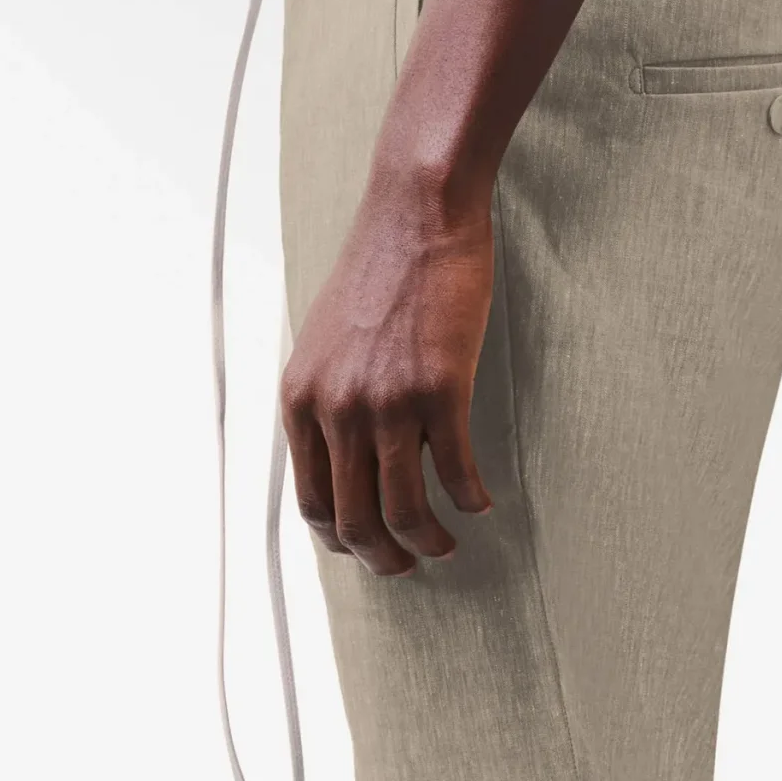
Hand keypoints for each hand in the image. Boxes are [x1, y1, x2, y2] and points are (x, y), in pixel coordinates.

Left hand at [281, 168, 495, 576]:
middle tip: (408, 564)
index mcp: (301, 402)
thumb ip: (326, 402)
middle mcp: (336, 410)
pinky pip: (455, 473)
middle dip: (385, 558)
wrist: (416, 215)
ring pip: (405, 510)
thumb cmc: (378, 274)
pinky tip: (480, 502)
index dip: (342, 540)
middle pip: (356, 521)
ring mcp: (386, 404)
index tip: (367, 547)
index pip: (313, 503)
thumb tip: (343, 460)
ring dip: (429, 541)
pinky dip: (469, 499)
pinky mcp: (439, 392)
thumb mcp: (324, 344)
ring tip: (446, 545)